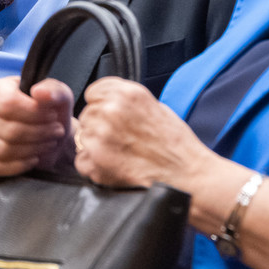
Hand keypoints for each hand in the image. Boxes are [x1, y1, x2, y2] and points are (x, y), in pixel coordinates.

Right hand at [0, 76, 72, 176]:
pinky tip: (33, 159)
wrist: (46, 134)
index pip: (8, 103)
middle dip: (39, 133)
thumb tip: (39, 92)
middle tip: (57, 132)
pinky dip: (17, 166)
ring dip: (32, 149)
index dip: (33, 112)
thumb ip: (53, 90)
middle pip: (8, 129)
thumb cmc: (48, 112)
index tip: (53, 116)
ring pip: (2, 149)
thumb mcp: (57, 96)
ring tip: (49, 143)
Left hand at [74, 77, 219, 191]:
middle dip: (99, 126)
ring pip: (83, 136)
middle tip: (120, 140)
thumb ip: (127, 101)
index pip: (93, 92)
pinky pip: (82, 159)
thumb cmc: (175, 144)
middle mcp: (111, 111)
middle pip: (87, 114)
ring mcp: (101, 136)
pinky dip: (94, 165)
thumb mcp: (155, 107)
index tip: (110, 116)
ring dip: (96, 145)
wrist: (187, 176)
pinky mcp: (95, 161)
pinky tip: (114, 166)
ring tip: (121, 154)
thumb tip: (105, 101)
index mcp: (127, 94)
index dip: (101, 105)